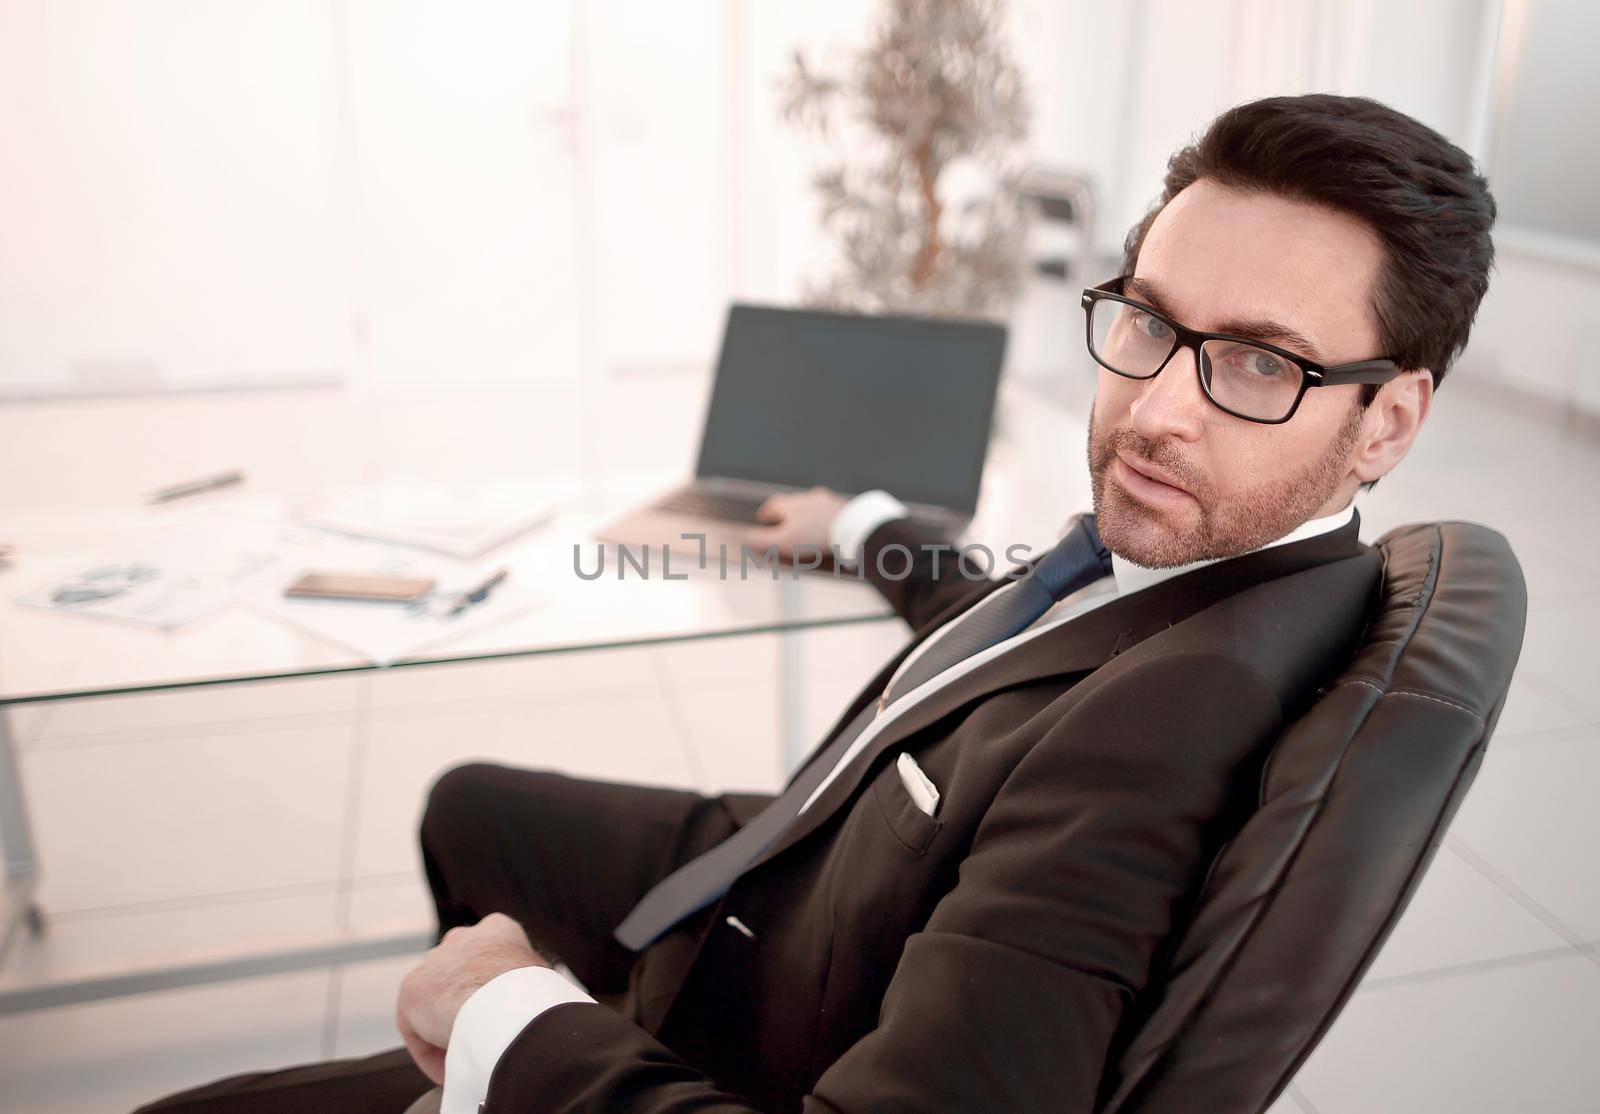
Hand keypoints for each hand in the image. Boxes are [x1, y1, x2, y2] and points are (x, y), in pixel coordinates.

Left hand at [395, 913, 550, 1084]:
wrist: (507, 1004)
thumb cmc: (534, 996)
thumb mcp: (542, 981)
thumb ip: (525, 984)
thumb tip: (530, 1007)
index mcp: (498, 930)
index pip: (488, 961)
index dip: (493, 995)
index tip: (497, 1021)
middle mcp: (463, 938)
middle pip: (459, 979)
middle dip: (465, 1008)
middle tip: (478, 1038)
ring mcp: (435, 960)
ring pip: (436, 1002)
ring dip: (446, 1029)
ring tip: (462, 1058)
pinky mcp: (412, 988)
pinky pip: (416, 1027)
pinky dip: (429, 1052)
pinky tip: (447, 1070)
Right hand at [744, 485, 847, 558]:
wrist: (850, 528)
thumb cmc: (815, 535)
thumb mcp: (784, 541)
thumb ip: (763, 540)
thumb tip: (745, 538)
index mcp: (790, 504)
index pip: (773, 505)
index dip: (767, 513)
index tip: (763, 518)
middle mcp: (807, 498)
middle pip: (791, 501)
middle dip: (785, 510)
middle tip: (781, 519)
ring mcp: (826, 501)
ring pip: (811, 502)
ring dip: (804, 509)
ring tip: (803, 518)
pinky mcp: (842, 507)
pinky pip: (829, 508)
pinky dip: (824, 513)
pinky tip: (827, 518)